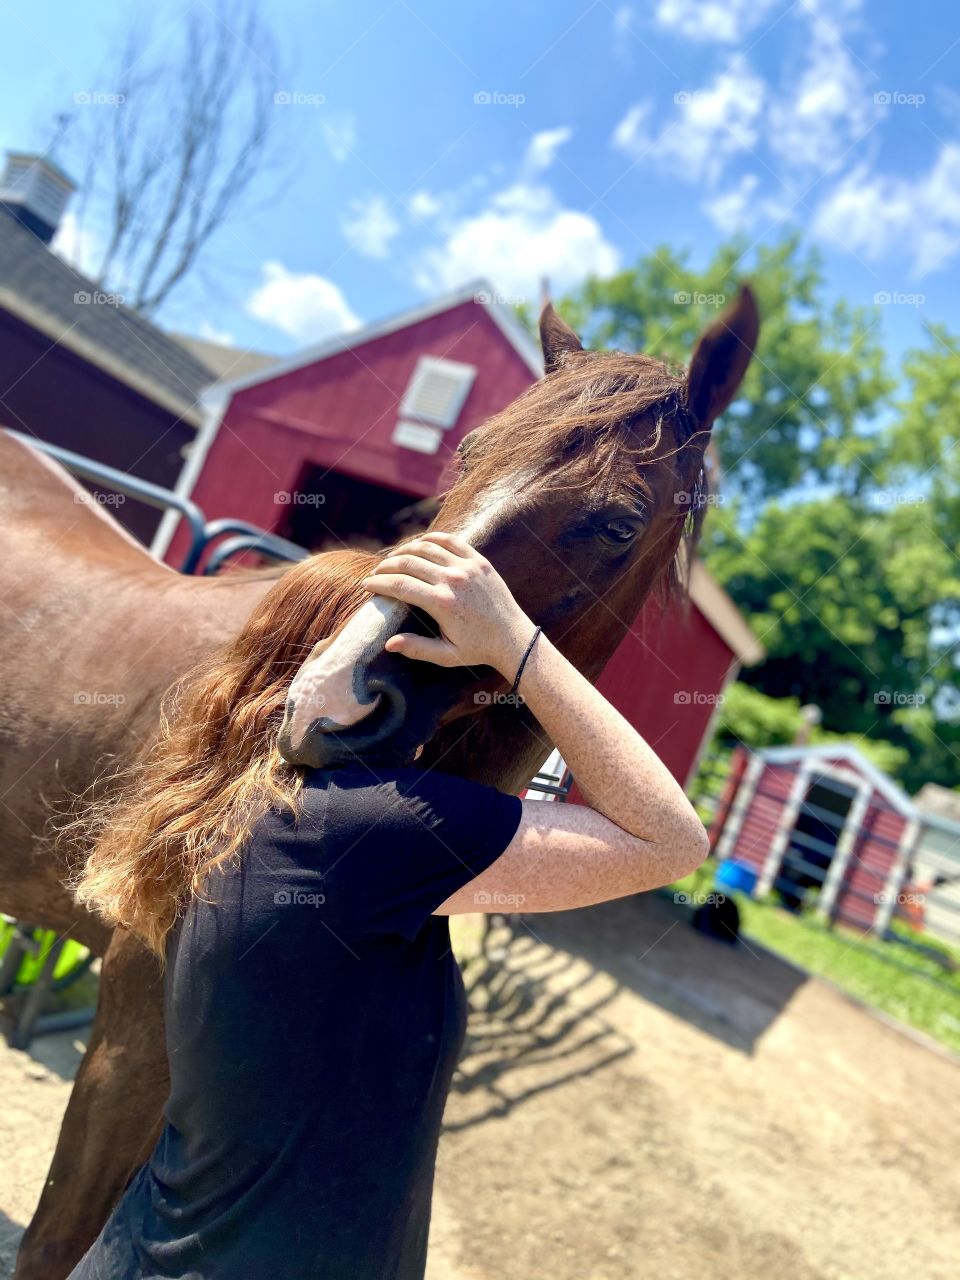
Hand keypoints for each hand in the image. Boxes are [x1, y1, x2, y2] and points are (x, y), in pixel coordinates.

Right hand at [361, 532, 533, 676]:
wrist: (513, 638)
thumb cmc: (478, 649)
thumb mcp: (446, 655)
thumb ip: (417, 648)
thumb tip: (388, 644)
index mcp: (442, 603)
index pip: (399, 585)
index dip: (379, 583)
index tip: (367, 585)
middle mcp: (453, 580)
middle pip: (408, 562)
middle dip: (386, 566)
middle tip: (377, 572)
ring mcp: (467, 567)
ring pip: (426, 547)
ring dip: (405, 550)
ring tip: (394, 559)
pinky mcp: (479, 560)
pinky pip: (450, 541)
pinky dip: (431, 538)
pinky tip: (419, 544)